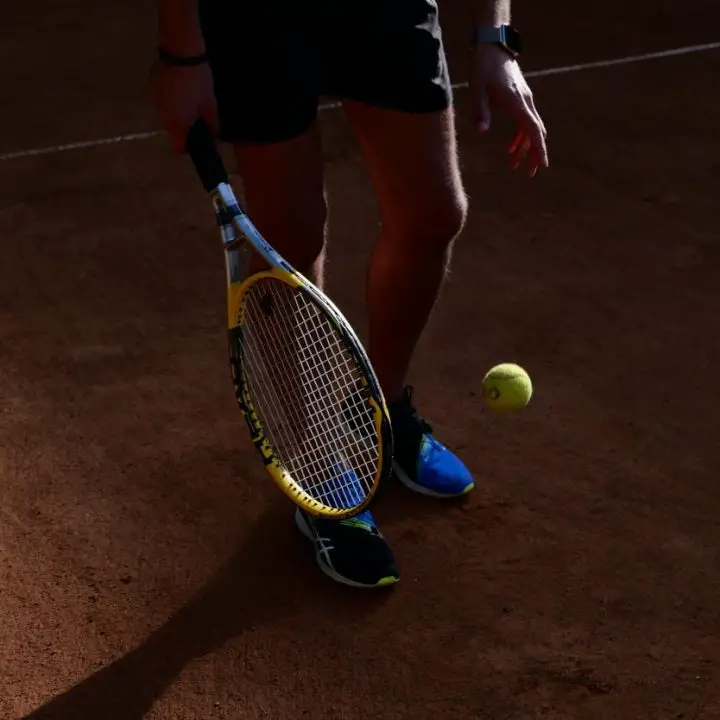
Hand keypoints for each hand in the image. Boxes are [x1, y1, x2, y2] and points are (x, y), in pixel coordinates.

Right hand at [147, 58, 218, 153]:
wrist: (180, 51)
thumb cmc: (198, 81)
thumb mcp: (210, 105)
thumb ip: (212, 126)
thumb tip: (214, 139)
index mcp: (177, 124)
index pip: (179, 148)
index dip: (190, 146)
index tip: (199, 139)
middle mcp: (162, 117)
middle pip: (174, 131)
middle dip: (185, 127)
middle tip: (198, 115)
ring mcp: (154, 103)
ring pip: (168, 116)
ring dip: (178, 113)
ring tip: (189, 99)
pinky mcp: (150, 89)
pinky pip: (162, 103)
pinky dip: (170, 101)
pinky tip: (179, 90)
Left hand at [469, 46, 548, 176]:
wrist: (491, 46)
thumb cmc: (483, 68)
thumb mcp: (477, 91)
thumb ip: (480, 112)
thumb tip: (481, 132)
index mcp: (517, 103)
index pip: (533, 130)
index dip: (539, 149)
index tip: (542, 165)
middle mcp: (525, 102)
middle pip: (536, 133)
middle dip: (533, 154)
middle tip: (528, 173)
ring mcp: (524, 100)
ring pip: (530, 128)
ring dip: (524, 147)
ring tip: (513, 165)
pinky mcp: (519, 98)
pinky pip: (524, 122)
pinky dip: (520, 136)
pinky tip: (510, 148)